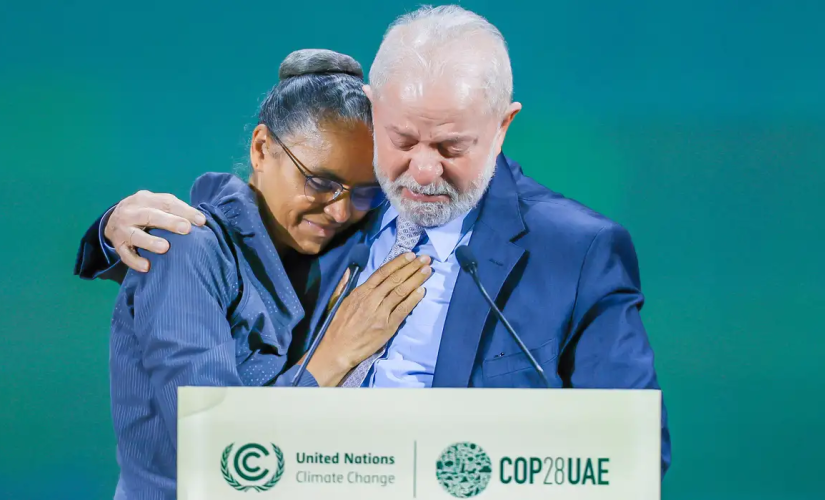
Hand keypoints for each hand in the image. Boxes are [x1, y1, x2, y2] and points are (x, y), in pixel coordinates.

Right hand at [104, 190, 205, 271]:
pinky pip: (125, 254)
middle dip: (169, 222)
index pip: (166, 202)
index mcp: (144, 199)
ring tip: (165, 248)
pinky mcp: (118, 245)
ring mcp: (122, 229)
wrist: (112, 220)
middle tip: (186, 229)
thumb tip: (200, 221)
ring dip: (150, 242)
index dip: (184, 211)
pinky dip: (135, 261)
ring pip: (135, 235)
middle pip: (150, 216)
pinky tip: (147, 267)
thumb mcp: (156, 204)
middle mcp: (131, 212)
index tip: (201, 221)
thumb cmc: (146, 212)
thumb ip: (175, 210)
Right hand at [307, 252, 432, 385]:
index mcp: (360, 292)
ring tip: (427, 271)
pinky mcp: (387, 326)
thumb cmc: (338, 326)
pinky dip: (413, 299)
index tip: (410, 255)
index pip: (382, 273)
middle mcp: (371, 300)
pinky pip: (403, 309)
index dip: (398, 262)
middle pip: (395, 279)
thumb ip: (344, 284)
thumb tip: (350, 270)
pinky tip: (422, 290)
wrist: (338, 349)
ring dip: (416, 279)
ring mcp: (380, 313)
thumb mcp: (337, 301)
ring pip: (401, 291)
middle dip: (412, 267)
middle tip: (425, 259)